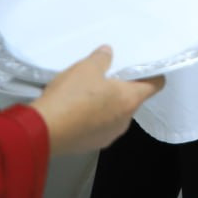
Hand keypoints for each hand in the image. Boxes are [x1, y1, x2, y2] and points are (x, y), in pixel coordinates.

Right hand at [28, 46, 163, 155]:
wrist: (42, 131)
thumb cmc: (71, 96)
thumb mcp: (86, 68)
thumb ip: (101, 58)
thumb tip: (107, 52)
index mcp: (130, 100)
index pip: (155, 85)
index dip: (153, 75)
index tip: (145, 68)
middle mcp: (124, 120)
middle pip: (132, 100)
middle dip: (122, 90)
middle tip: (108, 78)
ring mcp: (108, 135)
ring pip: (114, 115)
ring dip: (106, 105)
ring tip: (88, 94)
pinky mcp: (90, 145)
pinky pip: (97, 128)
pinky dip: (91, 119)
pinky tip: (76, 111)